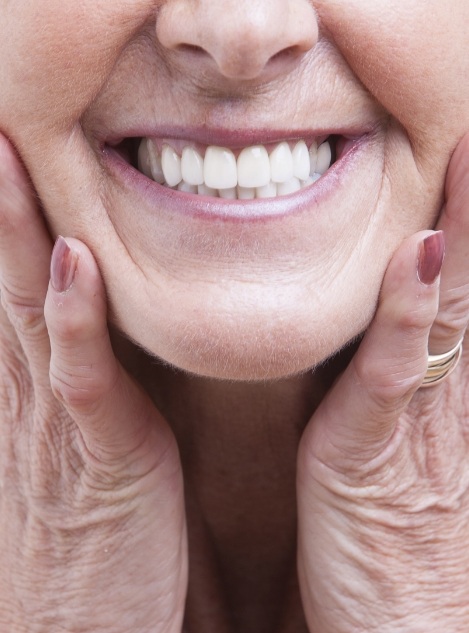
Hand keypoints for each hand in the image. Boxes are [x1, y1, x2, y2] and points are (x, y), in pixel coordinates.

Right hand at [0, 134, 186, 632]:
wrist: (81, 627)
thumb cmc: (96, 532)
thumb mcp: (86, 442)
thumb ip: (86, 380)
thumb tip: (87, 323)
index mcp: (37, 385)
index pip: (17, 283)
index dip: (10, 217)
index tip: (8, 152)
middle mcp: (32, 391)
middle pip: (10, 275)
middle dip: (0, 200)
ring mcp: (57, 422)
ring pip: (29, 308)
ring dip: (16, 231)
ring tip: (8, 156)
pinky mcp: (97, 457)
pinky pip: (78, 377)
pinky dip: (72, 319)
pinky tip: (71, 263)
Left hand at [297, 133, 468, 631]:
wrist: (400, 623)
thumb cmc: (388, 533)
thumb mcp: (392, 442)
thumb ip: (391, 377)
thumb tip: (390, 322)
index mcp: (444, 386)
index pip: (462, 287)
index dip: (468, 220)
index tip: (465, 157)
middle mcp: (446, 388)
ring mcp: (419, 414)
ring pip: (446, 305)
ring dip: (462, 228)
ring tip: (466, 152)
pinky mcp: (376, 445)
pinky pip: (396, 367)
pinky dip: (409, 310)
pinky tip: (422, 253)